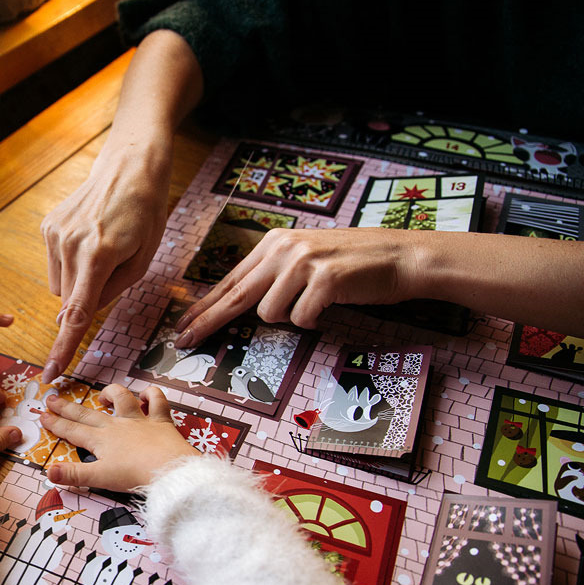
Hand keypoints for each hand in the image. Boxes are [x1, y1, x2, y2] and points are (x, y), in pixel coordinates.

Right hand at [39, 139, 170, 381]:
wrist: (129, 165)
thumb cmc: (145, 214)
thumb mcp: (142, 260)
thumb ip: (111, 292)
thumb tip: (77, 315)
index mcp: (99, 256)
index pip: (76, 313)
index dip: (63, 348)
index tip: (49, 373)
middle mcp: (70, 245)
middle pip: (69, 301)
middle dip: (86, 300)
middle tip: (112, 269)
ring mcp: (54, 234)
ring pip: (59, 286)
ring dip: (78, 280)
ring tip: (101, 248)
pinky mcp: (47, 226)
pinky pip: (54, 265)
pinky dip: (70, 262)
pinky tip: (88, 237)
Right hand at [40, 384, 197, 490]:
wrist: (167, 470)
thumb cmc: (134, 475)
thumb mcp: (99, 478)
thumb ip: (73, 474)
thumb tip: (48, 472)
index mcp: (101, 440)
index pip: (73, 430)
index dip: (56, 424)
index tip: (43, 415)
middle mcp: (117, 426)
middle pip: (88, 414)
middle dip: (68, 407)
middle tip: (53, 399)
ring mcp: (139, 421)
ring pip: (122, 398)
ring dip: (110, 394)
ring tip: (102, 398)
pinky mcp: (160, 421)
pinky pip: (157, 401)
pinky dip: (152, 394)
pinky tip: (146, 394)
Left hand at [173, 228, 420, 347]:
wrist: (401, 256)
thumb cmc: (354, 264)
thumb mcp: (306, 259)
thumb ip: (274, 275)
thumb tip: (239, 304)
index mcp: (276, 242)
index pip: (230, 280)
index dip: (204, 306)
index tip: (182, 325)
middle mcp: (284, 248)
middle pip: (234, 296)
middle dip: (206, 323)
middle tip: (182, 342)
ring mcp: (304, 262)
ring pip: (270, 313)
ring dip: (290, 317)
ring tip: (315, 303)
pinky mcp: (325, 280)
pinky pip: (301, 318)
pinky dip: (315, 320)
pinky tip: (331, 305)